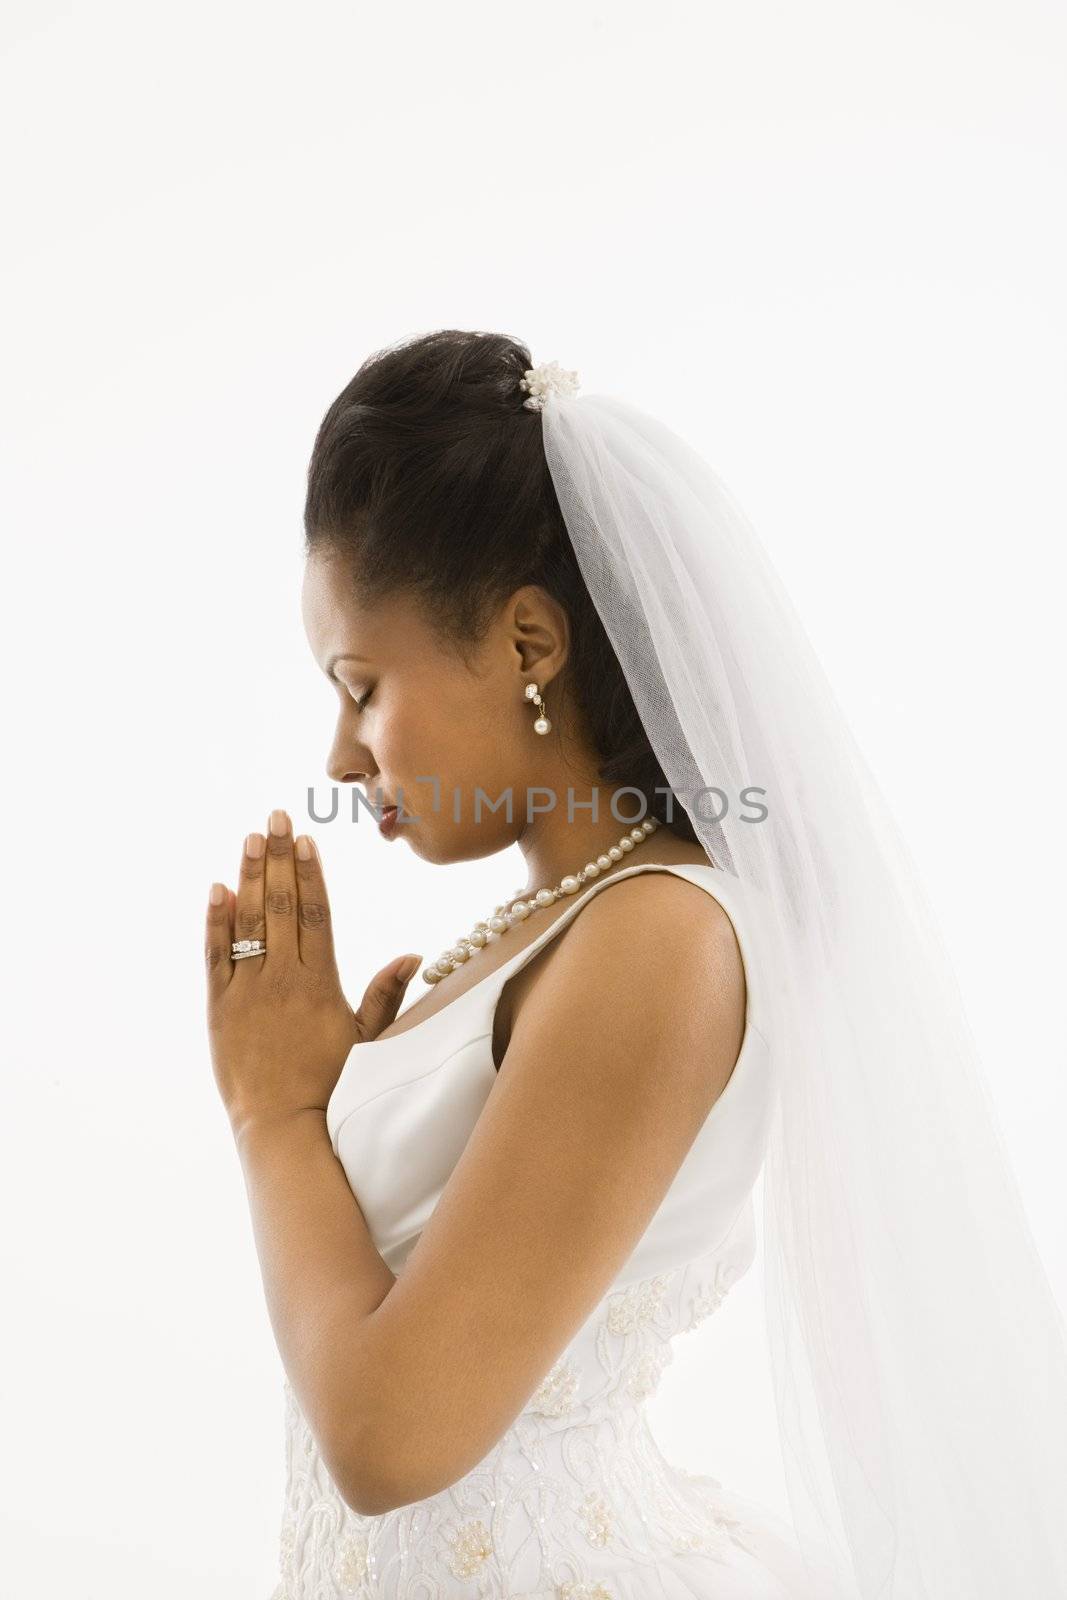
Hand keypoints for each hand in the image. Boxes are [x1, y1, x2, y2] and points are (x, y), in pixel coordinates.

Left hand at [205, 808, 421, 1137]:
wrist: (283, 1125)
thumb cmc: (333, 1085)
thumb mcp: (370, 1039)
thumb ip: (387, 994)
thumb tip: (413, 955)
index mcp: (321, 983)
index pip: (316, 914)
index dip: (311, 873)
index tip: (306, 839)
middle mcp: (284, 979)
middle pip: (281, 905)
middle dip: (279, 857)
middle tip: (275, 817)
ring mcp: (248, 991)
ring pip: (248, 921)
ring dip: (248, 875)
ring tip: (250, 837)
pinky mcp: (220, 1007)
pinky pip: (216, 955)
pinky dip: (216, 921)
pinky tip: (219, 888)